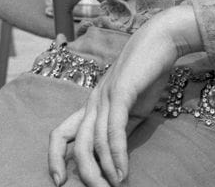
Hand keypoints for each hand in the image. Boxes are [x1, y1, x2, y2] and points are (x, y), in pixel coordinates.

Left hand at [48, 6, 200, 186]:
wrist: (159, 42)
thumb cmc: (145, 76)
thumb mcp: (132, 110)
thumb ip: (121, 131)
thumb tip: (116, 160)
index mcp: (91, 105)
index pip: (61, 133)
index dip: (55, 157)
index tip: (59, 182)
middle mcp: (93, 101)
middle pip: (75, 142)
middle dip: (83, 172)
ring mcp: (105, 95)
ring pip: (94, 139)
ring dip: (103, 169)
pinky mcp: (121, 92)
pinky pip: (114, 128)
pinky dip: (116, 153)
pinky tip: (122, 171)